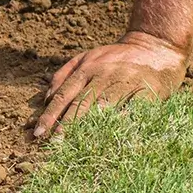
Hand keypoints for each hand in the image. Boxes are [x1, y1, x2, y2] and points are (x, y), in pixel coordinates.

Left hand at [32, 31, 187, 138]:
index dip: (49, 115)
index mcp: (86, 69)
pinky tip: (111, 134)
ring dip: (89, 126)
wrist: (154, 47)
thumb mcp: (86, 57)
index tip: (38, 134)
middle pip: (80, 103)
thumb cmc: (116, 57)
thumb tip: (45, 97)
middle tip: (54, 145)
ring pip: (102, 106)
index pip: (63, 95)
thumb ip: (64, 74)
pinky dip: (121, 120)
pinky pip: (131, 108)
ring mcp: (124, 82)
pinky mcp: (145, 90)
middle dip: (66, 126)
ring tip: (76, 144)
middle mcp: (102, 75)